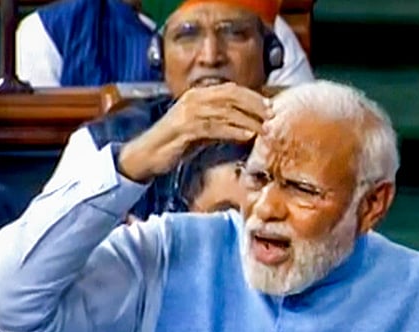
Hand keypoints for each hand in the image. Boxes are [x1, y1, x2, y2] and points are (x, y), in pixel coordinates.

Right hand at [118, 83, 272, 181]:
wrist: (146, 155)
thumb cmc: (175, 145)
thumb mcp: (202, 131)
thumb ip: (221, 124)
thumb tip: (248, 127)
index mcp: (197, 95)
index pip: (231, 89)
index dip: (253, 97)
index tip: (270, 107)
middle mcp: (193, 98)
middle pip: (231, 95)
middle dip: (254, 105)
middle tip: (272, 117)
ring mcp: (188, 113)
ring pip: (225, 110)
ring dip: (247, 120)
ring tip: (264, 130)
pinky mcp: (185, 128)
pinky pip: (214, 126)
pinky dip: (232, 130)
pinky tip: (246, 137)